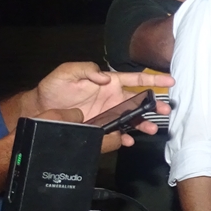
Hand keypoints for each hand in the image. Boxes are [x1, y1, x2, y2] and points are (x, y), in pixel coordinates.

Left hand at [33, 62, 172, 126]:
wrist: (41, 108)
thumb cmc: (55, 87)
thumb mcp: (68, 71)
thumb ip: (87, 70)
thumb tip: (105, 77)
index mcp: (109, 82)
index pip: (135, 79)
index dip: (152, 79)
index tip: (169, 81)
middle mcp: (113, 98)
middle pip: (138, 101)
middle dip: (154, 105)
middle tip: (164, 110)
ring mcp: (109, 113)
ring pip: (132, 118)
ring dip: (143, 123)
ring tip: (151, 128)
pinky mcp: (102, 127)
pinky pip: (117, 133)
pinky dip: (124, 137)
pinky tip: (128, 140)